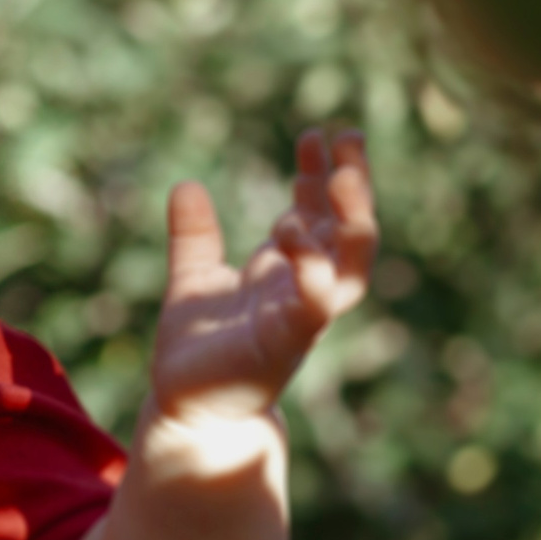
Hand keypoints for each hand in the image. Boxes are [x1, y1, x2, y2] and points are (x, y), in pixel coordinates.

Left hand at [151, 129, 374, 426]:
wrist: (187, 406)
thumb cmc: (198, 348)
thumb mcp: (192, 278)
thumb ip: (194, 235)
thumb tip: (188, 183)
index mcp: (285, 271)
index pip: (316, 213)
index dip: (320, 173)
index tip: (319, 133)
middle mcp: (302, 291)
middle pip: (347, 233)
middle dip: (354, 188)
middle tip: (349, 138)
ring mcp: (299, 318)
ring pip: (346, 268)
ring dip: (347, 224)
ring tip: (338, 179)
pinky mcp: (282, 344)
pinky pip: (311, 307)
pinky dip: (311, 273)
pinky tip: (298, 238)